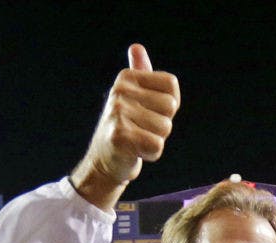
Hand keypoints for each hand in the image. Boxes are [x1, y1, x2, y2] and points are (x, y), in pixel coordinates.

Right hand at [70, 43, 180, 209]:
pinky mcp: (119, 135)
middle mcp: (120, 90)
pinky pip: (156, 145)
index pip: (171, 85)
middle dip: (162, 124)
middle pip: (170, 106)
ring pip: (165, 127)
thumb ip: (140, 73)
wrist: (104, 161)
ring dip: (156, 139)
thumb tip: (136, 47)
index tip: (149, 112)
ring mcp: (117, 112)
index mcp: (127, 77)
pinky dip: (151, 154)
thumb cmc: (127, 128)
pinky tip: (135, 152)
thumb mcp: (135, 97)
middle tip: (141, 130)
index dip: (168, 105)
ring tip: (137, 140)